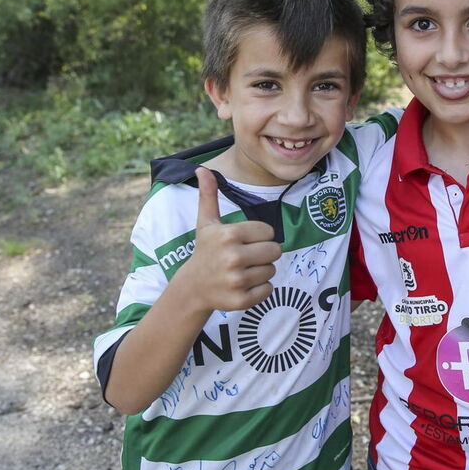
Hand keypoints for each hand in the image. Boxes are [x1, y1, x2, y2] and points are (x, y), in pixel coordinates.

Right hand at [186, 167, 280, 310]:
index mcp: (229, 235)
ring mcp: (237, 280)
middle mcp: (233, 257)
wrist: (193, 288)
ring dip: (262, 271)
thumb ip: (208, 195)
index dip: (260, 236)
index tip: (244, 242)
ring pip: (272, 271)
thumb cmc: (205, 251)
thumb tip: (202, 169)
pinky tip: (243, 285)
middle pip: (275, 251)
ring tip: (242, 271)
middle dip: (264, 254)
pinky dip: (260, 289)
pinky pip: (269, 290)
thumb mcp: (206, 223)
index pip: (269, 232)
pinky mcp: (241, 300)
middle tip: (247, 258)